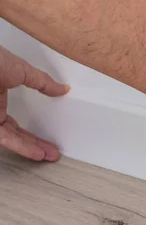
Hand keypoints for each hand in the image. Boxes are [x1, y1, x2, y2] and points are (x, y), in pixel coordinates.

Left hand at [0, 46, 68, 160]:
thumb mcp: (21, 69)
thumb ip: (42, 82)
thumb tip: (60, 88)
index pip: (15, 119)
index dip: (32, 128)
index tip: (48, 132)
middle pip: (15, 132)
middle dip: (35, 143)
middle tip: (51, 150)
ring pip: (11, 139)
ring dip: (31, 149)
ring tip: (48, 155)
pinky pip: (4, 139)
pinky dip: (22, 147)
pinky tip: (36, 152)